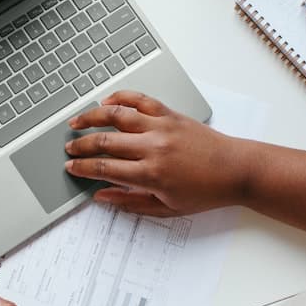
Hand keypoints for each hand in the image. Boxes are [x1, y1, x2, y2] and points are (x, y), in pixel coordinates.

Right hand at [65, 90, 246, 215]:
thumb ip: (130, 202)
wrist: (236, 170)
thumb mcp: (167, 208)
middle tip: (68, 148)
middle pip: (105, 141)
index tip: (71, 167)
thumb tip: (102, 196)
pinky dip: (121, 98)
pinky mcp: (170, 114)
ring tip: (76, 121)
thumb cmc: (205, 192)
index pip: (104, 168)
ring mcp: (161, 127)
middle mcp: (153, 147)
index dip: (82, 168)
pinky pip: (140, 100)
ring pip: (116, 115)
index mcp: (151, 174)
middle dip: (81, 145)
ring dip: (92, 117)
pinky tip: (107, 101)